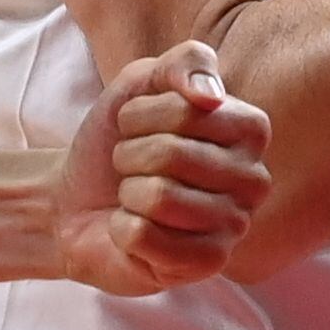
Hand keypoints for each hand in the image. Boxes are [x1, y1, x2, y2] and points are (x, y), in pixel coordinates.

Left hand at [51, 41, 273, 294]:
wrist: (75, 199)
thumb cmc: (118, 141)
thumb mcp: (142, 83)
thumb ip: (184, 63)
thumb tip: (211, 96)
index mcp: (250, 129)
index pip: (189, 110)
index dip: (141, 115)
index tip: (135, 125)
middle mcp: (254, 179)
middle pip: (172, 154)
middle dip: (129, 155)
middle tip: (130, 166)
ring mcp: (233, 226)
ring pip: (158, 197)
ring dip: (127, 193)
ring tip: (133, 197)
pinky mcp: (206, 266)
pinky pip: (144, 236)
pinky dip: (121, 229)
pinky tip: (133, 230)